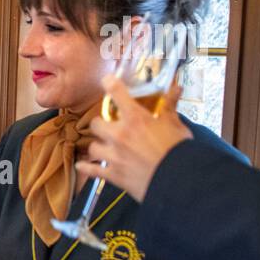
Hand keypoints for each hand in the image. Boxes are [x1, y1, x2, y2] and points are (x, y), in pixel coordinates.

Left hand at [77, 76, 190, 201]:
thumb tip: (176, 89)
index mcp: (136, 119)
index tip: (107, 80)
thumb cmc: (178, 151)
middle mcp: (119, 135)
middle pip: (96, 124)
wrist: (178, 179)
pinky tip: (81, 165)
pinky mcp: (112, 174)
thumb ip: (170, 107)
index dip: (110, 83)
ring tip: (104, 147)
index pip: (117, 93)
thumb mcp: (176, 125)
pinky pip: (91, 169)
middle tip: (110, 126)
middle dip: (102, 124)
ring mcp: (113, 155)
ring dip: (98, 146)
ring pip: (92, 147)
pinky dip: (86, 167)